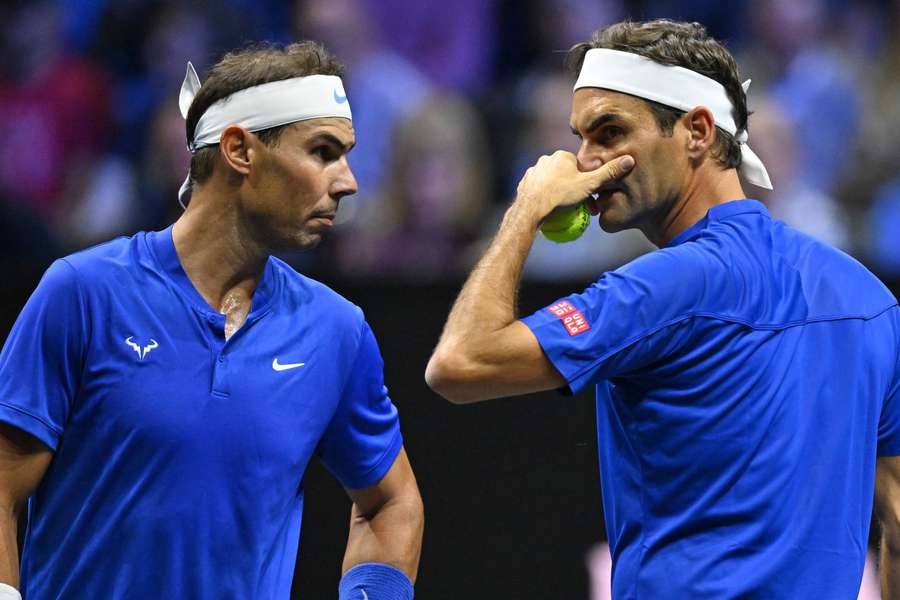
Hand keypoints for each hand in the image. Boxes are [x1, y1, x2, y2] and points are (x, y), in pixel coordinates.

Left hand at [515, 151, 633, 220]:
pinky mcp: (524, 184)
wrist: (531, 210)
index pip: (580, 168)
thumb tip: (630, 160)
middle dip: (574, 189)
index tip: (590, 198)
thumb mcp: (589, 185)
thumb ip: (608, 173)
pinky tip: (548, 209)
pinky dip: (545, 198)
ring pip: (552, 182)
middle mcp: (546, 159)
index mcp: (562, 156)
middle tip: (579, 207)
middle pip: (566, 175)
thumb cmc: (561, 196)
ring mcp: (533, 171)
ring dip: (559, 193)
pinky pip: (539, 190)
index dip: (587, 183)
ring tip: (564, 210)